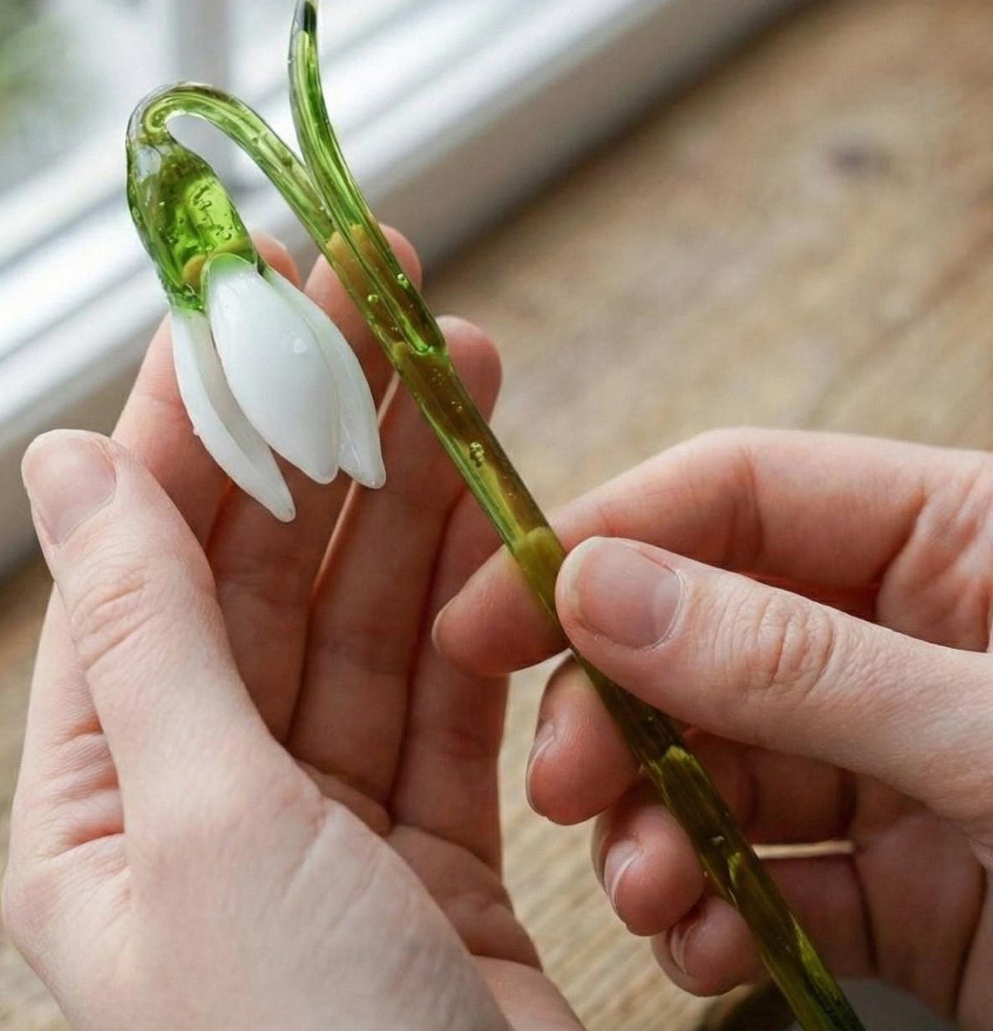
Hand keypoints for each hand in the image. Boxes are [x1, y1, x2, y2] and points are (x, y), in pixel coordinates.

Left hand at [3, 233, 579, 1030]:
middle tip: (379, 293)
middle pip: (262, 570)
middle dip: (321, 424)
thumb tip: (58, 467)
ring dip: (407, 490)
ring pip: (359, 617)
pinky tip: (490, 510)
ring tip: (459, 365)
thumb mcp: (204, 828)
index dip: (195, 413)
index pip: (142, 556)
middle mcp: (201, 810)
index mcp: (100, 807)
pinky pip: (439, 695)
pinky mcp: (430, 859)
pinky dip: (467, 601)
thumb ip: (141, 632)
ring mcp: (319, 831)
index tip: (245, 293)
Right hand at [437, 428, 992, 1026]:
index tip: (490, 614)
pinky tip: (695, 940)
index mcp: (960, 539)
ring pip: (722, 758)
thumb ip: (796, 660)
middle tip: (558, 780)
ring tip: (636, 887)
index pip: (734, 497)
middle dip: (617, 705)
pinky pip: (773, 867)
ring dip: (655, 821)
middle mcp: (916, 636)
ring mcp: (907, 759)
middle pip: (702, 631)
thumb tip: (603, 587)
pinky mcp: (913, 880)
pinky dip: (714, 904)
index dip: (602, 541)